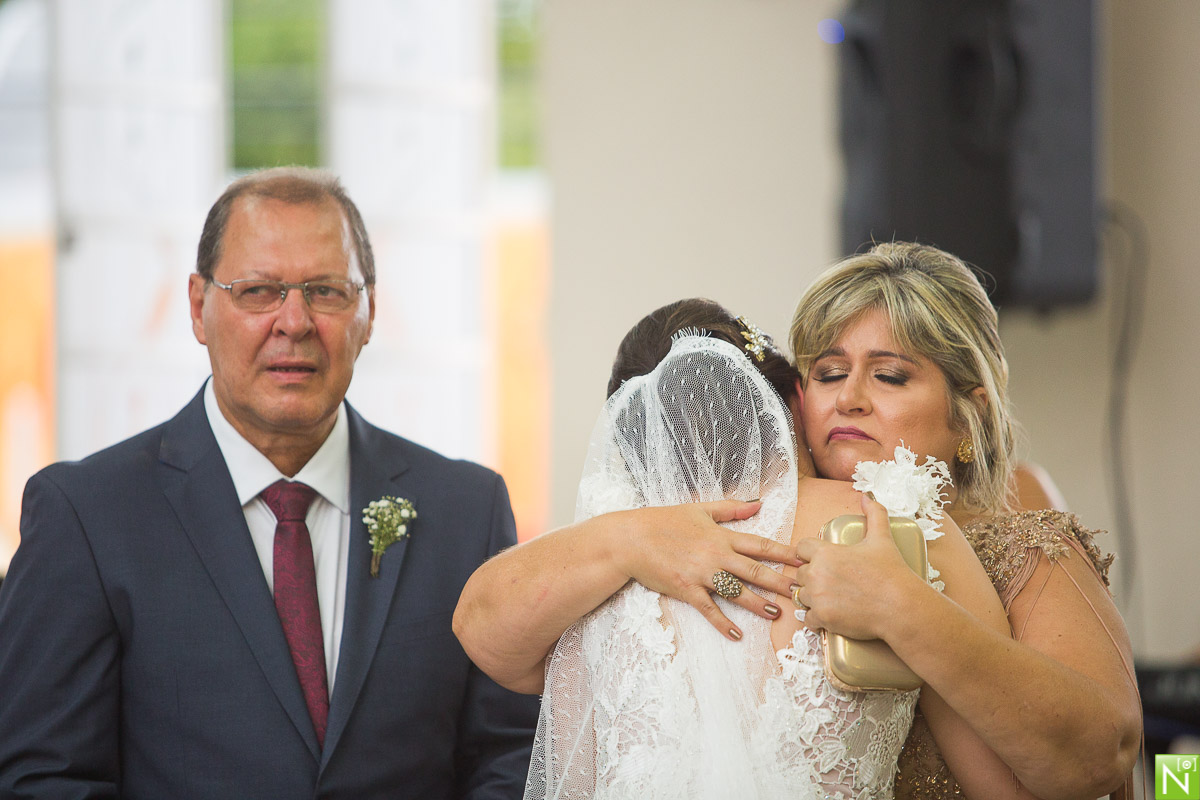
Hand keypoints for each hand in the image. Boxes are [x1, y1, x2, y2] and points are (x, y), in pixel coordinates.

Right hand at [612, 500, 803, 640]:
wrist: (631, 539)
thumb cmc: (663, 521)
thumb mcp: (698, 508)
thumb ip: (730, 508)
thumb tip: (758, 503)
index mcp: (721, 536)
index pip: (759, 545)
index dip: (784, 553)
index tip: (804, 561)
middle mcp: (715, 555)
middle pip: (755, 571)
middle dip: (781, 582)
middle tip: (803, 592)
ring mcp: (701, 574)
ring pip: (736, 591)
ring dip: (758, 603)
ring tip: (778, 613)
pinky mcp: (686, 589)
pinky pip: (708, 609)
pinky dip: (722, 622)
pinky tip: (736, 634)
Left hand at [791, 494, 923, 638]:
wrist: (901, 608)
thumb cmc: (891, 573)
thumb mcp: (882, 539)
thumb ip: (874, 514)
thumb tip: (867, 498)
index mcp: (825, 553)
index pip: (801, 548)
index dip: (810, 553)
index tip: (820, 560)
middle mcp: (816, 575)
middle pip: (800, 573)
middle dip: (812, 576)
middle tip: (831, 581)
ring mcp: (818, 598)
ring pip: (802, 596)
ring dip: (813, 597)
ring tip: (830, 598)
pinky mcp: (823, 619)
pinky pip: (808, 619)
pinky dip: (817, 618)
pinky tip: (830, 614)